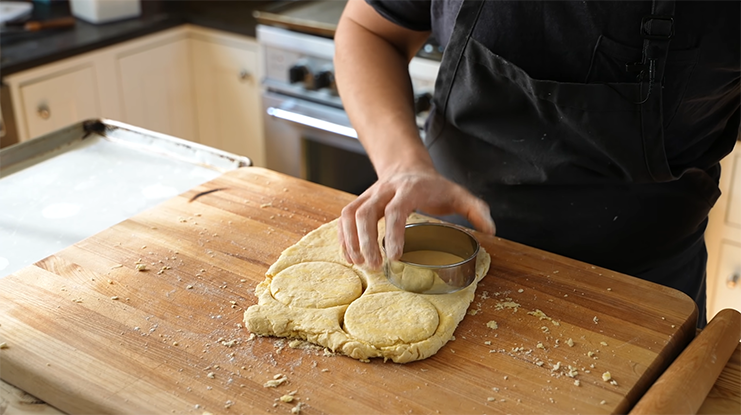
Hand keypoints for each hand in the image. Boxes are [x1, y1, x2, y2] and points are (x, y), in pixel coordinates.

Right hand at [339, 167, 495, 268]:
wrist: (407, 166)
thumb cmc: (433, 186)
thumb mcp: (457, 193)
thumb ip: (475, 209)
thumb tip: (491, 230)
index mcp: (408, 189)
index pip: (395, 211)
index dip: (394, 234)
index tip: (395, 257)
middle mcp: (384, 190)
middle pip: (366, 213)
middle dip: (366, 241)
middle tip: (375, 266)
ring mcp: (368, 195)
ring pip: (350, 214)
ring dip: (351, 240)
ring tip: (360, 264)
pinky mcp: (359, 202)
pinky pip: (344, 217)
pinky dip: (344, 237)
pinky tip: (350, 257)